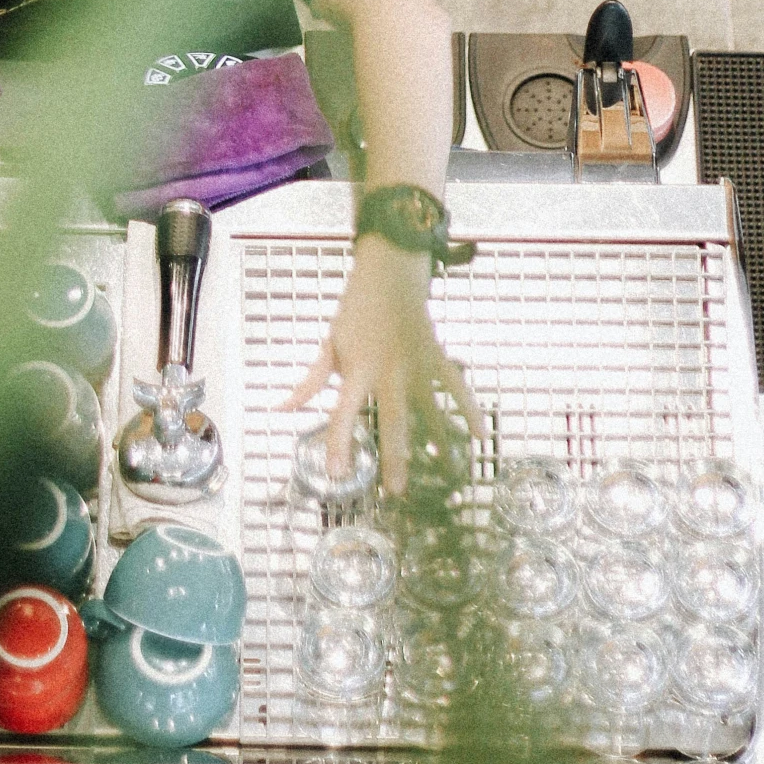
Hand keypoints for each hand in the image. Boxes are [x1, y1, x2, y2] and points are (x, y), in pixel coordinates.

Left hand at [281, 234, 483, 495]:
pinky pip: (455, 385)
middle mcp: (387, 372)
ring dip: (437, 439)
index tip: (337, 475)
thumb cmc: (355, 310)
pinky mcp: (435, 356)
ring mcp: (415, 364)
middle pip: (392, 420)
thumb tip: (283, 409)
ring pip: (428, 408)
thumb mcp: (329, 344)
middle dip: (395, 456)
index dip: (338, 445)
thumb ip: (310, 382)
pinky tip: (480, 435)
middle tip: (396, 490)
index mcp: (357, 370)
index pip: (343, 413)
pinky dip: (470, 408)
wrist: (388, 273)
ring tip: (446, 469)